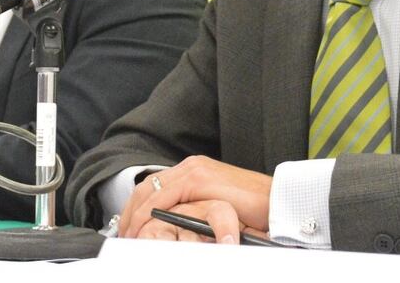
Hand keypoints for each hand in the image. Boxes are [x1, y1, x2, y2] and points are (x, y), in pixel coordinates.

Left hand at [118, 156, 272, 243]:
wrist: (276, 202)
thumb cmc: (254, 210)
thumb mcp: (218, 208)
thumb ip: (197, 209)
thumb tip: (178, 226)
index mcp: (195, 170)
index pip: (156, 184)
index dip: (137, 205)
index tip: (129, 225)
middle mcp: (191, 165)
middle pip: (148, 184)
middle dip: (130, 209)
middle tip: (123, 233)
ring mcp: (194, 169)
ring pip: (151, 189)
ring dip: (135, 213)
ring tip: (129, 234)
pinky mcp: (199, 178)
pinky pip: (164, 196)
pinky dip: (149, 212)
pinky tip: (143, 227)